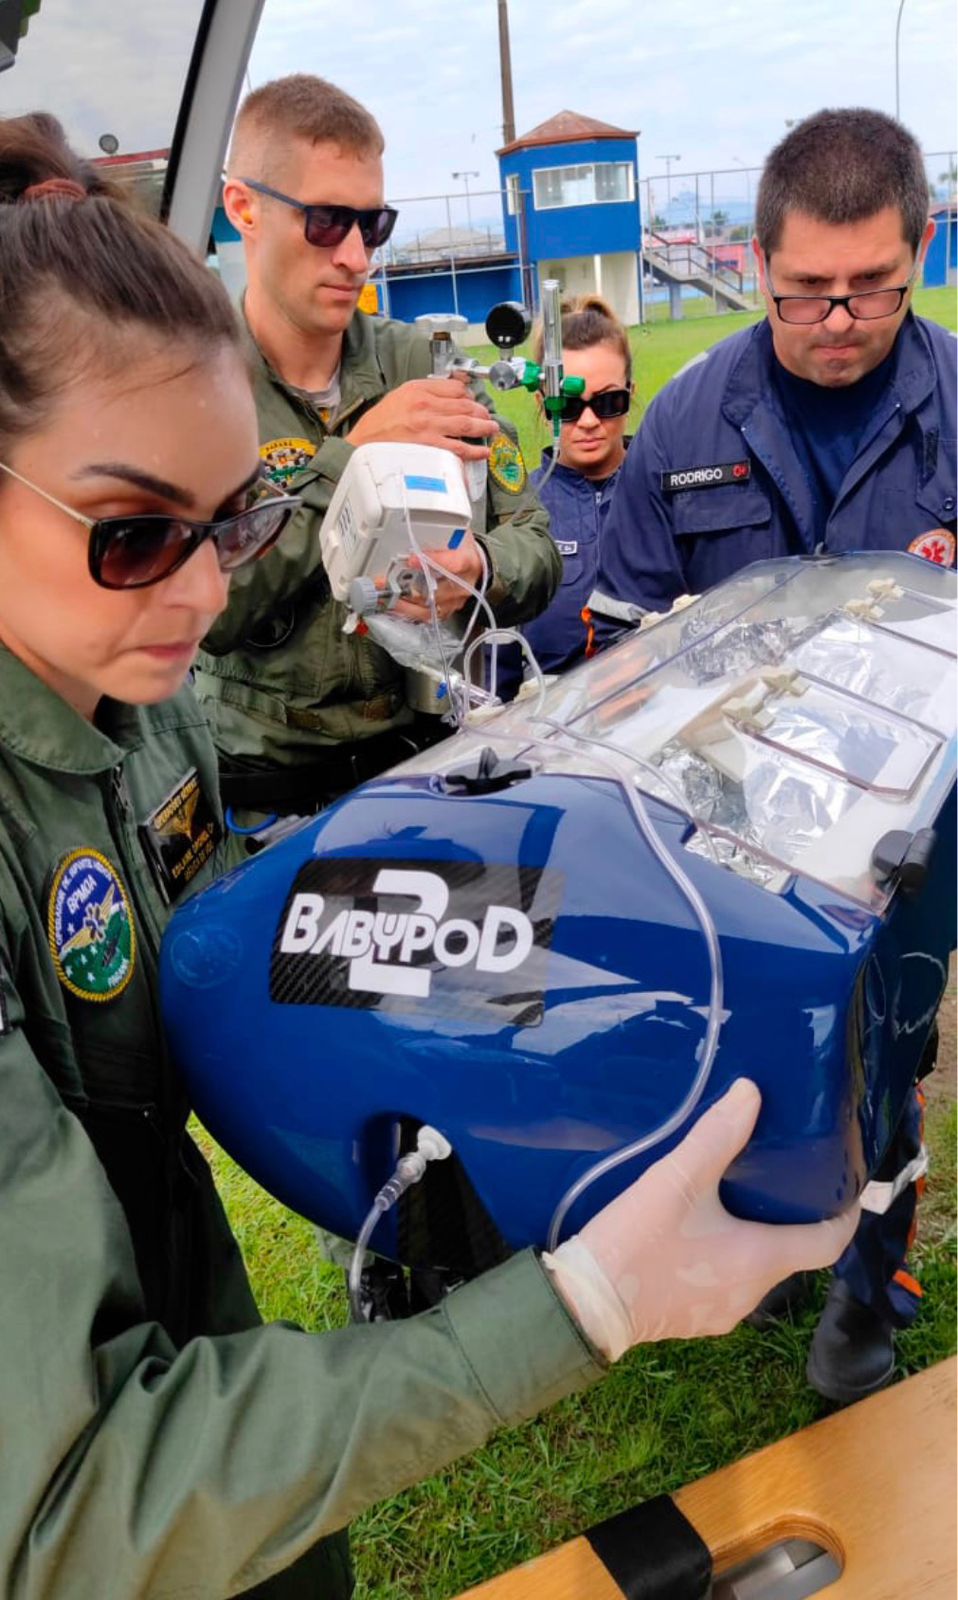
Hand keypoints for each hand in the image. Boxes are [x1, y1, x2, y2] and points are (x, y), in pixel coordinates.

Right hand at [348, 373, 496, 461]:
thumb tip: (449, 392)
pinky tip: (483, 451)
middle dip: (481, 411)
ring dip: (484, 427)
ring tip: (492, 429)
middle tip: (488, 417)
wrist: (362, 445)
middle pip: (465, 405)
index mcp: (418, 390)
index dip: (468, 395)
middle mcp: (425, 406)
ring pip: (466, 425)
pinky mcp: (429, 448)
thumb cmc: (378, 424)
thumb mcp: (399, 396)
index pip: (455, 388)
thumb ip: (424, 392)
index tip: (472, 401)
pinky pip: (459, 449)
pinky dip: (475, 450)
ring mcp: (429, 428)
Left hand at [388, 529, 483, 622]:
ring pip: (426, 608)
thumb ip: (437, 534)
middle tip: (385, 582)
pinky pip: (424, 615)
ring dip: (401, 602)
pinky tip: (392, 605)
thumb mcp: (456, 534)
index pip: (453, 563)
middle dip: (406, 587)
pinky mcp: (445, 611)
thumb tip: (412, 529)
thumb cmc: (462, 549)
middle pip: (434, 591)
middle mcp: (462, 586)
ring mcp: (453, 602)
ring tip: (383, 595)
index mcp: (467, 563)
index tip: (412, 559)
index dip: (433, 561)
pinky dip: (406, 610)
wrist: (474, 567)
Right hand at [545, 1079, 859, 1359]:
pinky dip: (726, 1259)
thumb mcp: (677, 1179)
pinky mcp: (694, 1320)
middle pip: (790, 1254)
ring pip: (756, 1270)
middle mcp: (751, 1293)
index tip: (845, 1190)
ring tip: (735, 1200)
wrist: (583, 1305)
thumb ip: (717, 1134)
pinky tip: (698, 1234)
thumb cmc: (636, 1242)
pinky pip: (726, 1285)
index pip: (827, 1244)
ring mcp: (722, 1312)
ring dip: (754, 1240)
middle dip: (790, 1220)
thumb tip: (751, 1092)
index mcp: (760, 1259)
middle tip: (778, 1179)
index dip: (843, 1217)